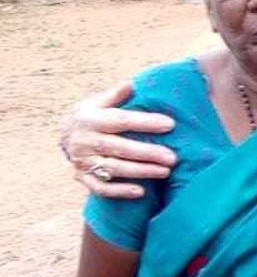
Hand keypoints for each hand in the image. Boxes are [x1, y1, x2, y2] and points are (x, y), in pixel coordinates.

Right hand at [60, 81, 175, 198]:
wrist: (63, 135)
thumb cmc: (91, 116)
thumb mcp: (97, 102)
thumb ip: (115, 96)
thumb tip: (131, 84)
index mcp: (89, 119)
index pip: (121, 120)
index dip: (145, 122)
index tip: (170, 125)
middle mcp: (83, 141)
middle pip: (119, 148)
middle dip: (147, 153)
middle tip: (173, 157)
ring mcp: (82, 161)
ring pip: (113, 169)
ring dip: (140, 172)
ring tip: (165, 171)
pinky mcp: (81, 178)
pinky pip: (101, 188)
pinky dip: (120, 191)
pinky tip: (141, 191)